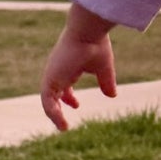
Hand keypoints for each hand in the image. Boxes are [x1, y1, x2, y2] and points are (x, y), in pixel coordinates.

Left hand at [41, 7, 116, 131]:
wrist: (87, 31)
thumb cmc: (96, 44)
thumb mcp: (104, 68)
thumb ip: (106, 82)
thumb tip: (112, 95)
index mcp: (67, 67)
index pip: (63, 85)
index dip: (68, 97)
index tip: (76, 105)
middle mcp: (57, 71)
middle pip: (53, 94)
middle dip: (57, 108)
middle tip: (63, 123)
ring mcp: (52, 75)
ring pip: (48, 100)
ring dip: (55, 115)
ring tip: (64, 127)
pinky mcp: (50, 79)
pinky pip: (47, 102)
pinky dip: (53, 114)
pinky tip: (62, 124)